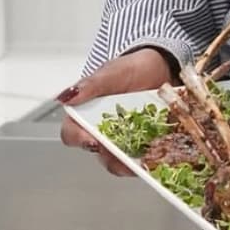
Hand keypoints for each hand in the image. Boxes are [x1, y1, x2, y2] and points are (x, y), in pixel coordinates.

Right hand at [57, 48, 172, 177]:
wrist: (161, 66)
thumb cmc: (130, 69)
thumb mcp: (110, 73)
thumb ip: (90, 85)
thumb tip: (68, 96)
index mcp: (87, 115)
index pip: (72, 133)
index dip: (78, 138)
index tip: (91, 139)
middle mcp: (104, 132)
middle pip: (99, 153)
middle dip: (110, 157)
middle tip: (121, 154)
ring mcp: (126, 140)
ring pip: (122, 161)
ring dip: (131, 163)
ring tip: (142, 160)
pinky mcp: (146, 144)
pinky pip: (146, 158)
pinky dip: (151, 160)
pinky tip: (159, 155)